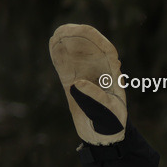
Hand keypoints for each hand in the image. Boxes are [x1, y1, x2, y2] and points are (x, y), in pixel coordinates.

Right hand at [49, 24, 126, 144]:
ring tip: (58, 34)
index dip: (95, 39)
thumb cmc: (112, 124)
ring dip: (68, 42)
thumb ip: (95, 98)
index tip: (85, 31)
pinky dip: (60, 55)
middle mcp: (100, 72)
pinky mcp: (73, 83)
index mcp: (113, 75)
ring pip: (76, 54)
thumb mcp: (108, 112)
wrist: (104, 136)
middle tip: (65, 31)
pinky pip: (65, 66)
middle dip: (79, 37)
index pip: (106, 50)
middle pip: (90, 48)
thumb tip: (77, 83)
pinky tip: (53, 44)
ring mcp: (85, 76)